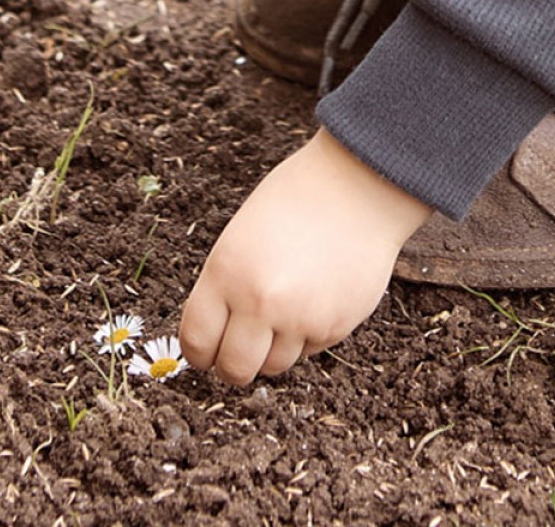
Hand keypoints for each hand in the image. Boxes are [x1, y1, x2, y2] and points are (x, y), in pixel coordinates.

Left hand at [179, 130, 430, 384]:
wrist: (357, 186)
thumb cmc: (295, 201)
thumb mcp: (242, 236)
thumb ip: (226, 287)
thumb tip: (214, 339)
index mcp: (226, 271)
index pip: (196, 341)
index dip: (199, 352)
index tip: (206, 351)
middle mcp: (259, 302)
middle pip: (234, 369)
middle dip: (233, 365)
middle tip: (240, 348)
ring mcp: (299, 319)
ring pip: (274, 366)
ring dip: (273, 349)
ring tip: (284, 309)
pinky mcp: (334, 328)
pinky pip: (308, 350)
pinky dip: (306, 335)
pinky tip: (314, 296)